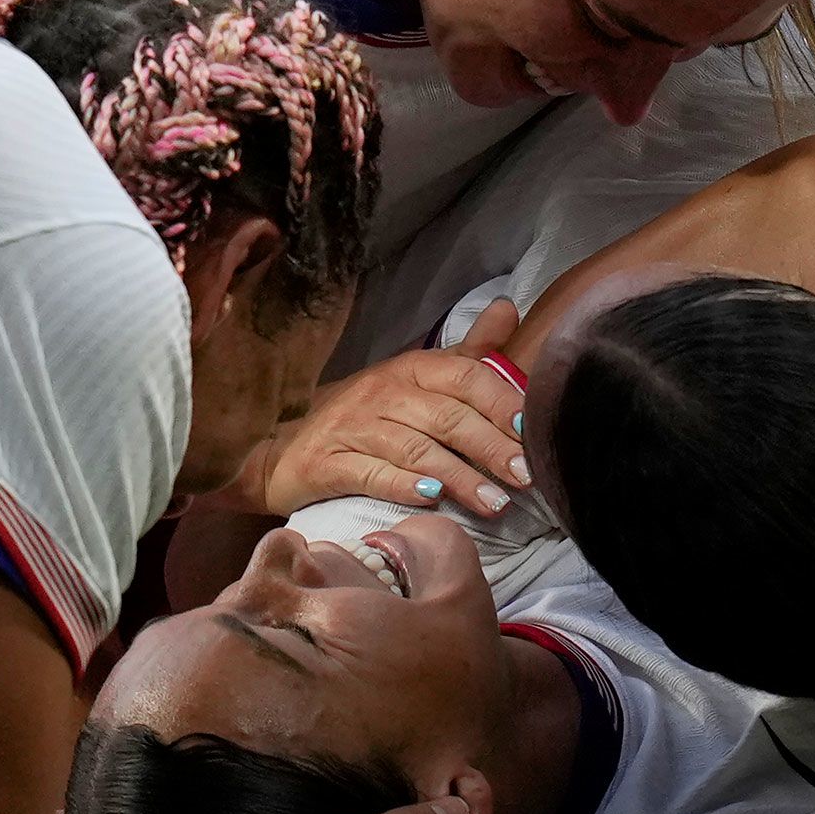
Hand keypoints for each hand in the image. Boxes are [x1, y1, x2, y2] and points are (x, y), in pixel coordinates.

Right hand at [239, 298, 529, 516]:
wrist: (284, 447)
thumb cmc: (365, 417)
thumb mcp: (416, 380)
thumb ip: (467, 354)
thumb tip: (508, 309)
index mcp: (411, 369)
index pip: (464, 377)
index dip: (500, 402)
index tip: (531, 430)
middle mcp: (382, 392)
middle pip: (446, 417)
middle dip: (490, 447)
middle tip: (525, 476)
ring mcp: (352, 428)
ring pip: (415, 450)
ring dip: (459, 477)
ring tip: (495, 504)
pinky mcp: (328, 464)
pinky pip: (370, 473)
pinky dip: (403, 486)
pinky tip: (431, 501)